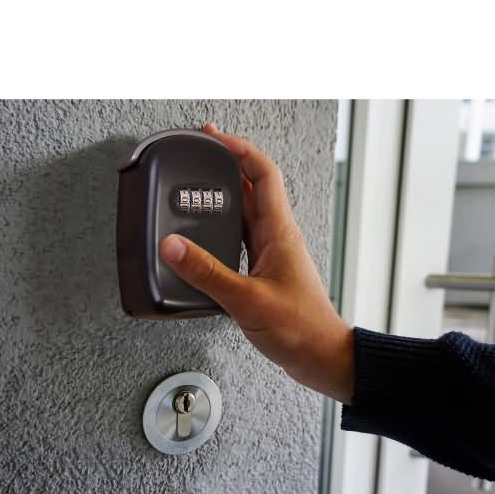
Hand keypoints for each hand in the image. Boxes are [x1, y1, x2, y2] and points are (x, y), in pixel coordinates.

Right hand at [160, 123, 353, 403]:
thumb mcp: (248, 299)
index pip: (263, 174)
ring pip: (245, 212)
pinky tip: (206, 234)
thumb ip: (208, 273)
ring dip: (224, 195)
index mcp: (279, 232)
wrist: (320, 356)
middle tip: (199, 153)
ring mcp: (271, 253)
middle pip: (251, 187)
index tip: (213, 137)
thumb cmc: (300, 328)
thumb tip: (174, 247)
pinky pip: (241, 238)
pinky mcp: (264, 271)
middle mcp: (276, 237)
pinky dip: (223, 228)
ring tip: (197, 186)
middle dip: (226, 165)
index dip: (239, 149)